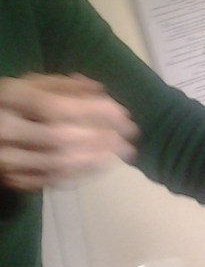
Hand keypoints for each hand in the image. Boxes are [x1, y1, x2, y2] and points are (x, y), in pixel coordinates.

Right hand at [0, 73, 137, 189]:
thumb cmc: (12, 104)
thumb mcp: (31, 85)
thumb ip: (64, 86)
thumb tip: (102, 91)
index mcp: (10, 98)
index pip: (55, 107)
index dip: (93, 112)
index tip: (124, 115)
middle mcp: (4, 130)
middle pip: (59, 138)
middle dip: (101, 138)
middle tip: (130, 137)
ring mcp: (7, 159)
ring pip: (58, 164)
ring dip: (97, 158)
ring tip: (122, 151)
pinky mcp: (14, 180)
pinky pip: (53, 180)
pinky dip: (83, 173)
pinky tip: (102, 164)